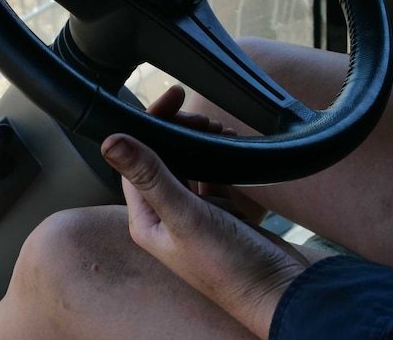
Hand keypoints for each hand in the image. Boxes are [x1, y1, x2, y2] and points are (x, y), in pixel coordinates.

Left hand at [101, 130, 307, 338]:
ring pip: (186, 165)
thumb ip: (150, 177)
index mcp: (146, 220)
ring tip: (216, 127)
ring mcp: (193, 215)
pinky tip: (228, 144)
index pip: (135, 162)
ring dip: (197, 141)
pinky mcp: (220, 214)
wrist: (280, 293)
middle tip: (199, 115)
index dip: (150, 126)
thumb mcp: (186, 216)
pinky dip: (217, 156)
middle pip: (159, 159)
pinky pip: (210, 176)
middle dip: (177, 131)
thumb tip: (111, 142)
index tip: (171, 99)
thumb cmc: (230, 267)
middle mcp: (165, 217)